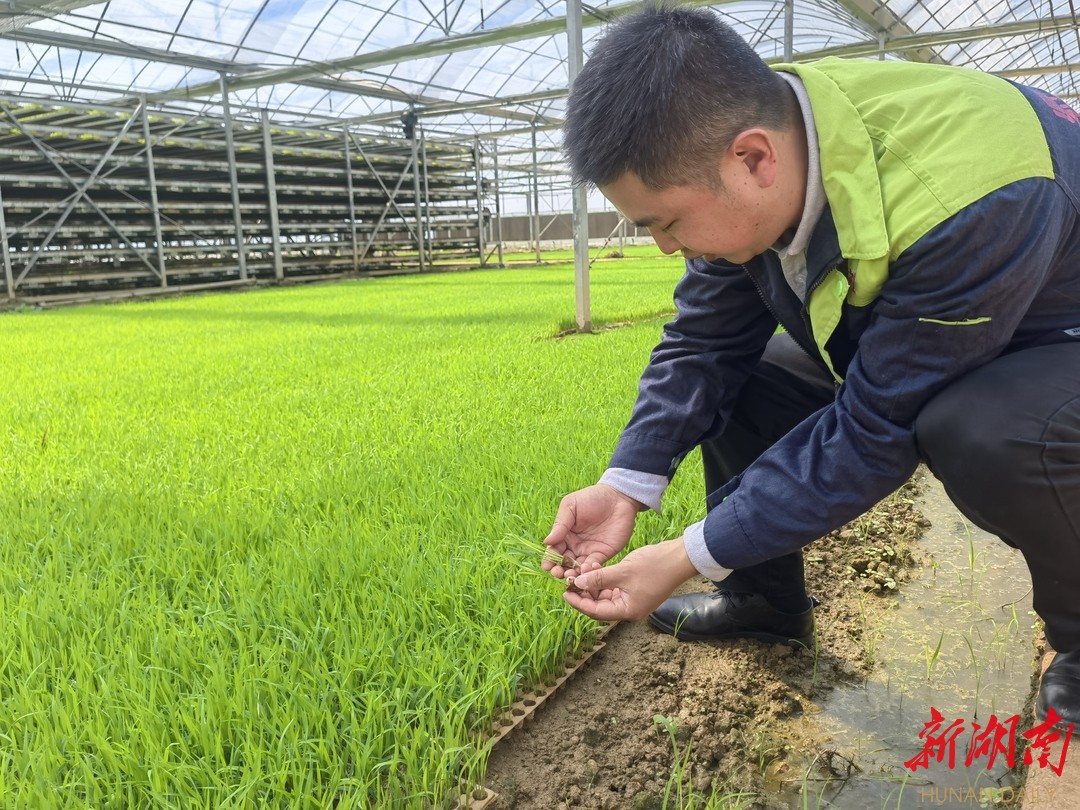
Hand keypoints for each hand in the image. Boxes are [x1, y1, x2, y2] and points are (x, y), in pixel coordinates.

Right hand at [542, 484, 642, 577]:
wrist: (618, 497)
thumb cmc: (592, 498)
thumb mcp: (571, 506)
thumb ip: (560, 524)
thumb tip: (546, 542)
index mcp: (564, 534)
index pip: (554, 550)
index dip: (549, 559)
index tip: (547, 565)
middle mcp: (575, 545)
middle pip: (564, 563)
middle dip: (559, 570)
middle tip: (558, 573)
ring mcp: (589, 551)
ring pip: (577, 568)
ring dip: (573, 574)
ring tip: (570, 576)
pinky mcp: (603, 554)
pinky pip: (593, 566)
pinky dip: (588, 570)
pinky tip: (585, 570)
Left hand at [563, 537, 698, 621]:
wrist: (680, 557)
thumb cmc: (654, 566)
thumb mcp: (622, 571)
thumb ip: (599, 578)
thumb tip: (578, 583)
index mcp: (627, 610)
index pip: (596, 611)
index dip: (579, 602)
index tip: (565, 592)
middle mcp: (629, 609)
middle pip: (600, 605)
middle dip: (586, 591)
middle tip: (573, 576)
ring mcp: (634, 599)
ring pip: (606, 595)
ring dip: (595, 583)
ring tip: (587, 567)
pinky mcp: (636, 589)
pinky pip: (615, 588)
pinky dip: (605, 579)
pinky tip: (597, 567)